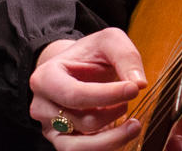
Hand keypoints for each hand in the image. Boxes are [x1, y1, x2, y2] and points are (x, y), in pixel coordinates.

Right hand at [28, 27, 145, 149]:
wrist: (77, 66)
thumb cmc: (90, 53)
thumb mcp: (109, 41)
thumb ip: (125, 56)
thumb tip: (139, 83)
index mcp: (45, 78)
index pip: (75, 94)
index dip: (107, 95)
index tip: (134, 89)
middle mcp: (42, 107)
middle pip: (81, 121)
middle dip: (112, 112)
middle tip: (133, 99)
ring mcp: (51, 128)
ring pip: (79, 147)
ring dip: (112, 138)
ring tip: (133, 124)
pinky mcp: (64, 142)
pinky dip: (107, 146)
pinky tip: (123, 132)